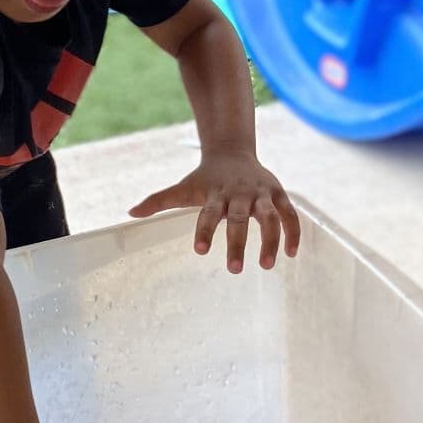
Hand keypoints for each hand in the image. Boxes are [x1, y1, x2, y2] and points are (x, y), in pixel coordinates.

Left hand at [130, 150, 300, 272]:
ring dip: (270, 241)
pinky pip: (290, 215)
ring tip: (267, 266)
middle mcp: (239, 194)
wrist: (232, 152)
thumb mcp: (184, 188)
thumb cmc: (205, 178)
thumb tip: (129, 213)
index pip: (208, 214)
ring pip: (269, 217)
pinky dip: (293, 233)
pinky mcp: (279, 195)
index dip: (205, 231)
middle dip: (237, 243)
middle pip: (238, 219)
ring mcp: (261, 194)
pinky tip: (292, 254)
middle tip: (234, 270)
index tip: (201, 251)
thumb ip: (159, 201)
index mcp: (215, 194)